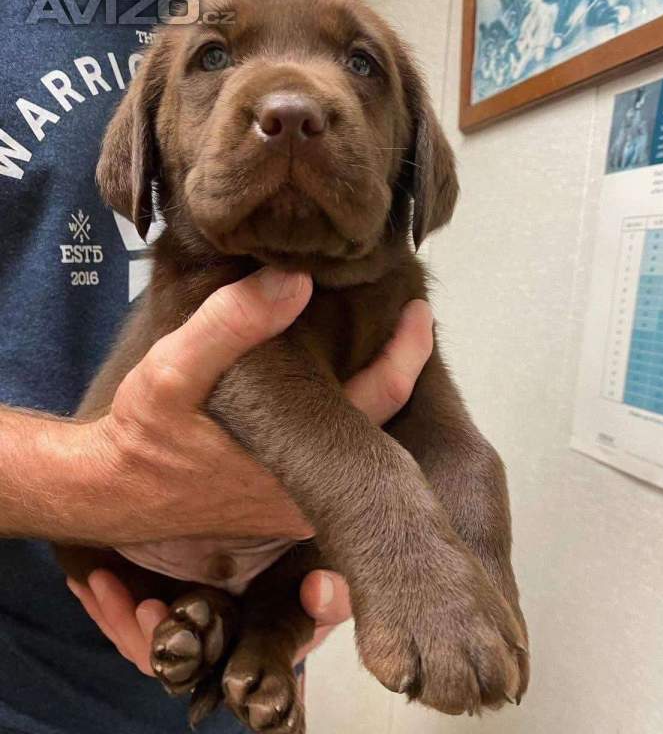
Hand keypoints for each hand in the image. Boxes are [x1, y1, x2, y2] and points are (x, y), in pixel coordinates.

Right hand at [68, 287, 432, 672]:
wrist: (112, 493)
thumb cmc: (143, 433)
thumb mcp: (174, 369)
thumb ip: (231, 324)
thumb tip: (299, 281)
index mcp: (300, 460)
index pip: (383, 398)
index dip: (408, 350)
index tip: (421, 307)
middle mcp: (313, 494)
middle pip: (385, 425)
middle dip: (401, 367)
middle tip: (409, 319)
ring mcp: (303, 507)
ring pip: (363, 444)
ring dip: (375, 391)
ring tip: (382, 342)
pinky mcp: (286, 509)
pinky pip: (336, 458)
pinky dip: (346, 415)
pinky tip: (339, 382)